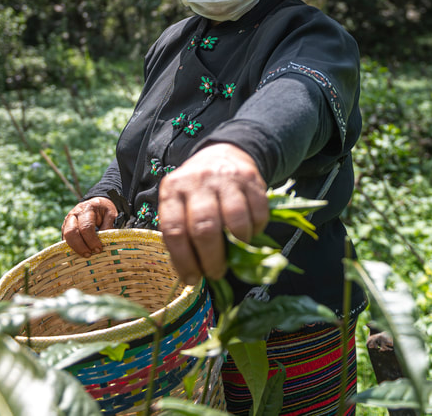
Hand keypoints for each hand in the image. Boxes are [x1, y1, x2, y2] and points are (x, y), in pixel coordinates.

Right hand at [62, 197, 118, 256]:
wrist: (95, 203)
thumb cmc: (103, 210)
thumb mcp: (111, 213)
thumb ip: (109, 226)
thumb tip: (104, 241)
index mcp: (87, 208)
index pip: (86, 227)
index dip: (91, 240)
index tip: (98, 249)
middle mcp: (74, 213)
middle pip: (72, 231)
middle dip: (80, 246)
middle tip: (89, 255)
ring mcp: (67, 220)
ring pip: (66, 236)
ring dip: (75, 248)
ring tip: (85, 255)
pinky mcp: (64, 227)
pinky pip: (65, 239)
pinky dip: (71, 247)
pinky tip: (79, 253)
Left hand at [158, 143, 268, 284]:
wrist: (221, 153)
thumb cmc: (197, 191)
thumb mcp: (180, 204)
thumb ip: (183, 233)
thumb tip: (193, 274)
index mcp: (172, 190)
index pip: (174, 230)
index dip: (183, 260)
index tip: (192, 278)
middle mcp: (197, 182)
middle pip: (204, 228)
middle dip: (211, 259)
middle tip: (216, 272)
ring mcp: (225, 178)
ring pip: (235, 223)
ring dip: (238, 246)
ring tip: (236, 253)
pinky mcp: (251, 179)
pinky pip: (258, 214)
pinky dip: (256, 231)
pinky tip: (249, 232)